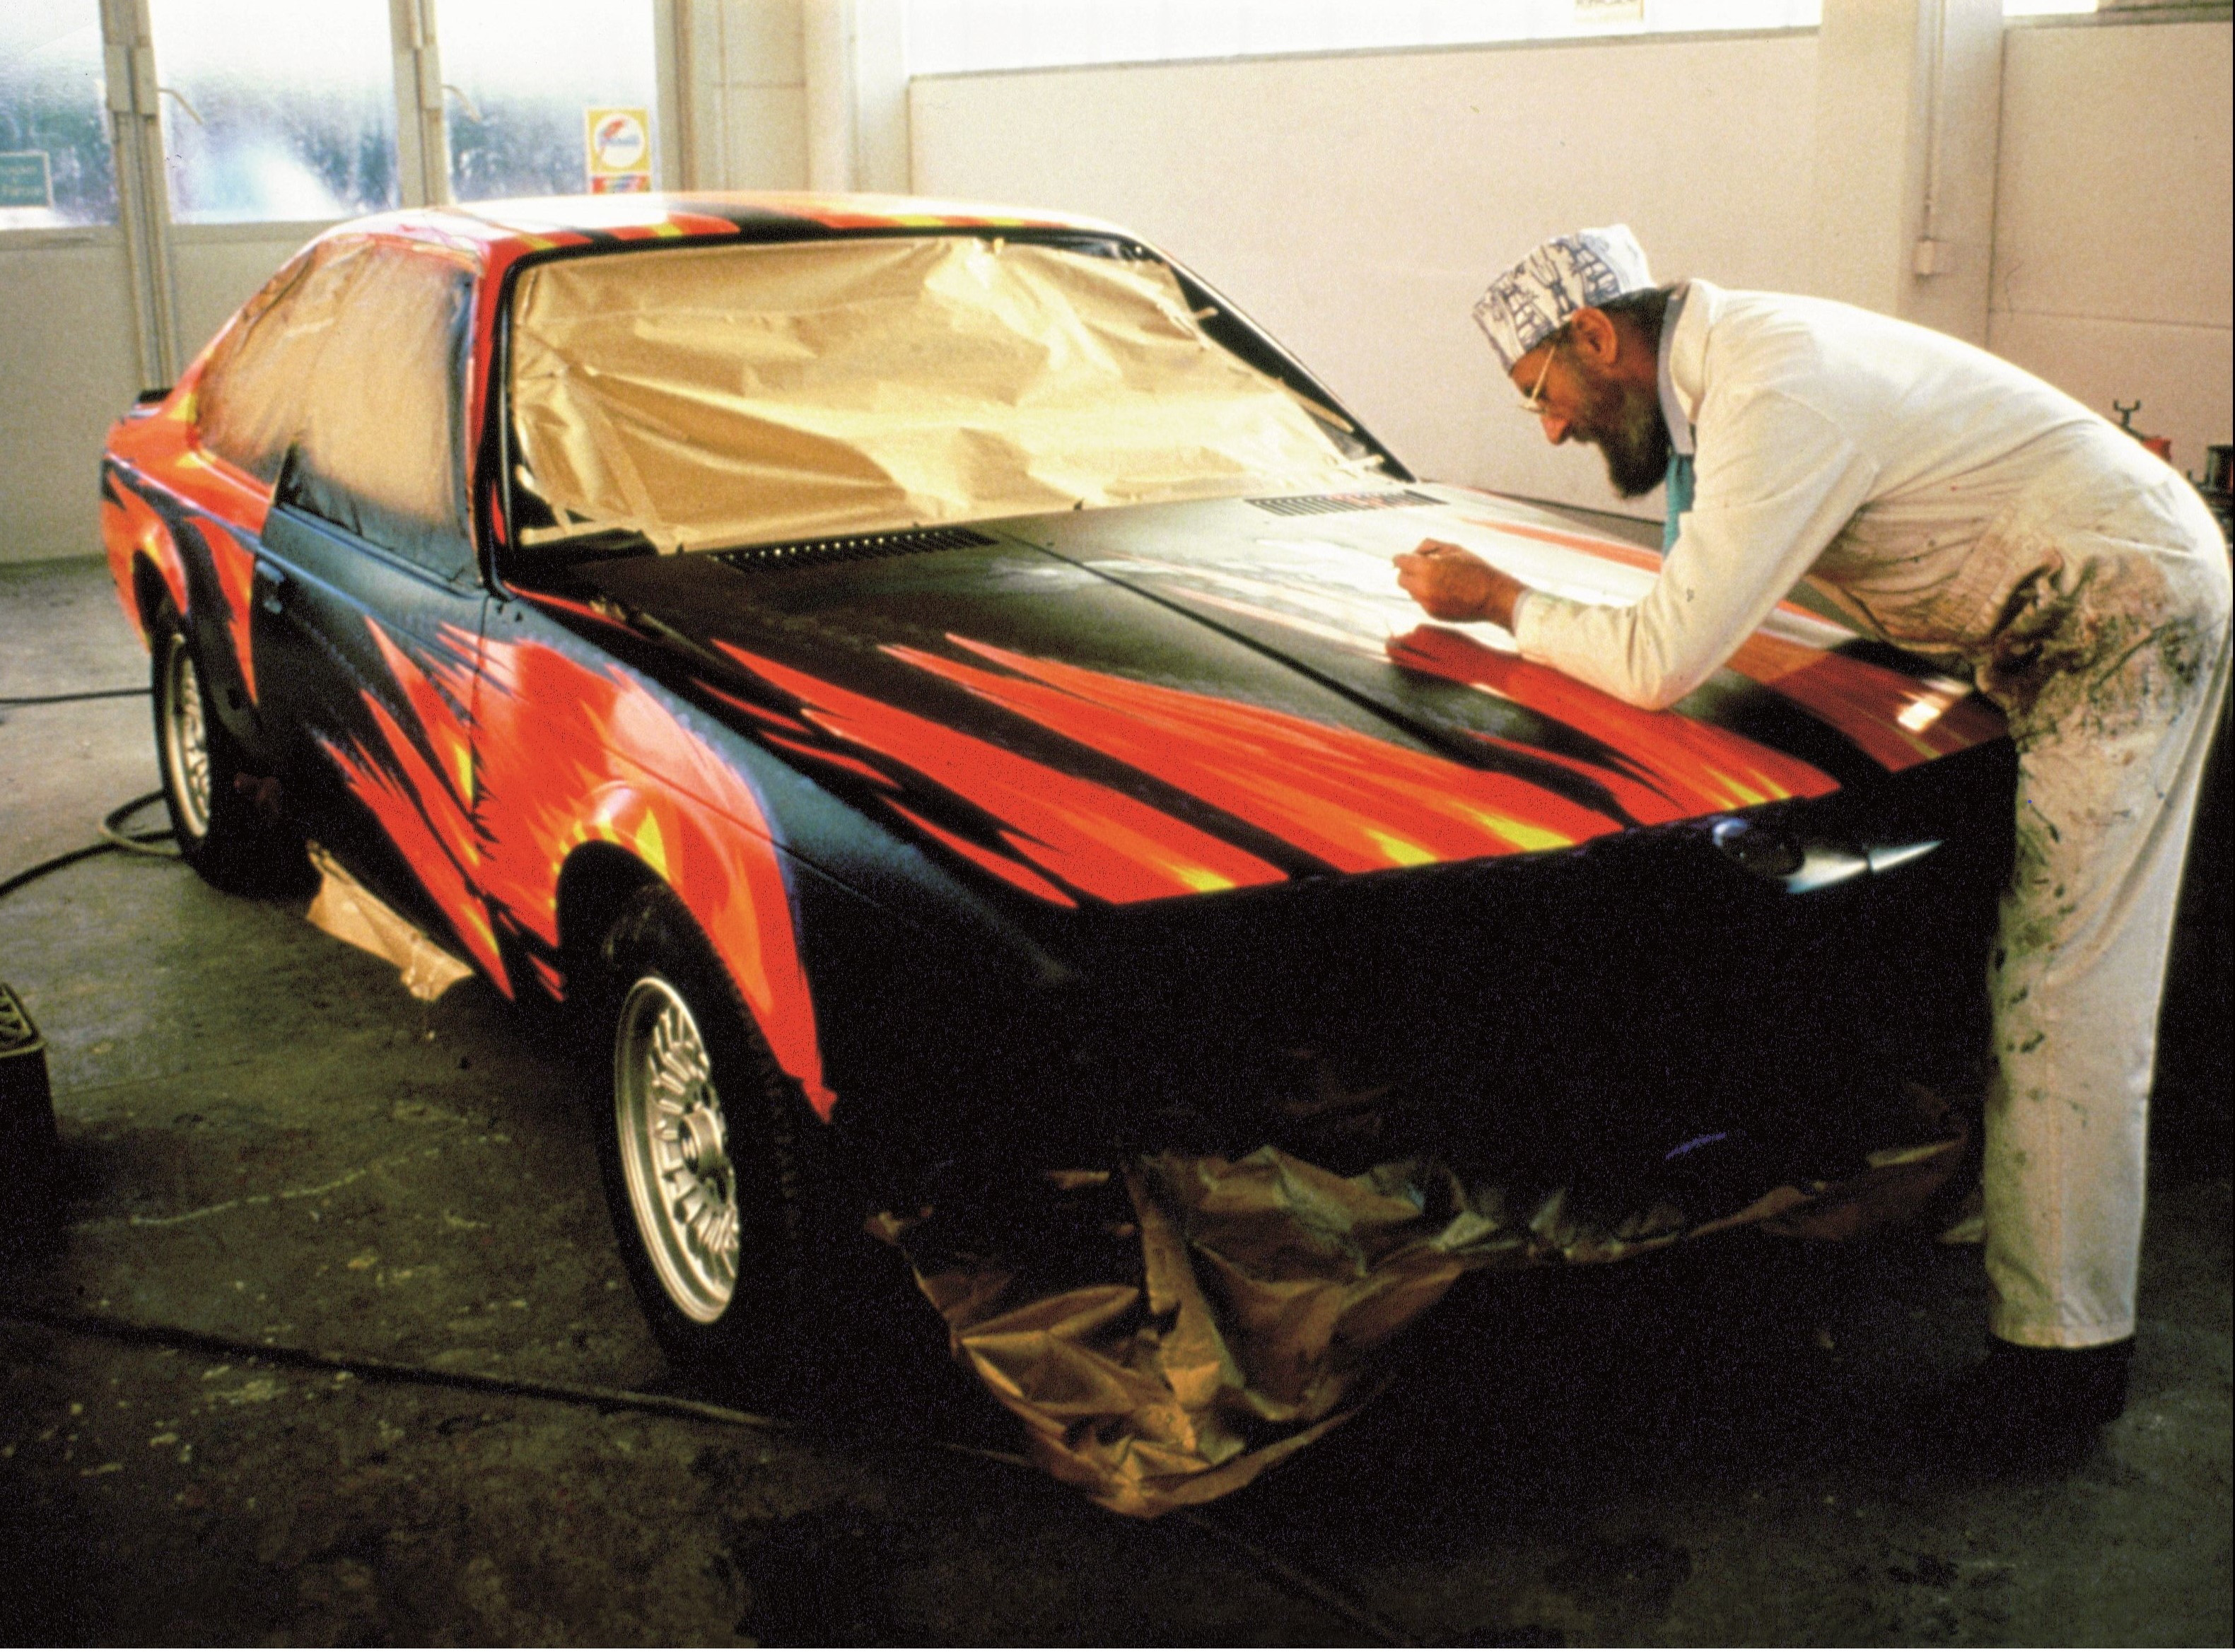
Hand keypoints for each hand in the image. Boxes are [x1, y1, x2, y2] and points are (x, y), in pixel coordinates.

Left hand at [1393, 540, 1527, 629]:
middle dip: (1408, 572)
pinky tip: (1447, 592)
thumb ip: (1428, 546)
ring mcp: (1427, 603)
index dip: (1402, 558)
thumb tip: (1413, 553)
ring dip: (1419, 584)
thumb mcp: (1453, 548)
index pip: (1400, 562)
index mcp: (1427, 568)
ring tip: (1441, 579)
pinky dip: (1429, 596)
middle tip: (1422, 568)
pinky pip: (1422, 602)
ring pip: (1411, 592)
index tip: (1404, 558)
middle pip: (1400, 579)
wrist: (1493, 597)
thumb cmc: (1476, 569)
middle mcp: (1423, 588)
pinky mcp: (1432, 614)